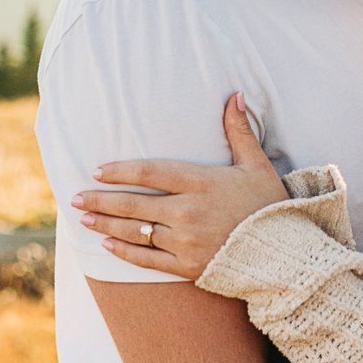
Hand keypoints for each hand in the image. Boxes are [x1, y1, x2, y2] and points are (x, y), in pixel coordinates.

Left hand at [72, 93, 286, 278]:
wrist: (286, 254)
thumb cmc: (270, 205)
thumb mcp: (256, 164)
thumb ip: (239, 131)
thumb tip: (234, 95)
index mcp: (201, 182)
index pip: (148, 173)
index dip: (118, 172)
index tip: (97, 171)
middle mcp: (188, 212)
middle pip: (133, 204)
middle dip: (100, 200)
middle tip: (75, 197)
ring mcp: (186, 241)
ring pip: (135, 232)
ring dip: (105, 225)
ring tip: (83, 219)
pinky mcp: (188, 267)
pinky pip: (148, 260)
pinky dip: (124, 253)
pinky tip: (106, 246)